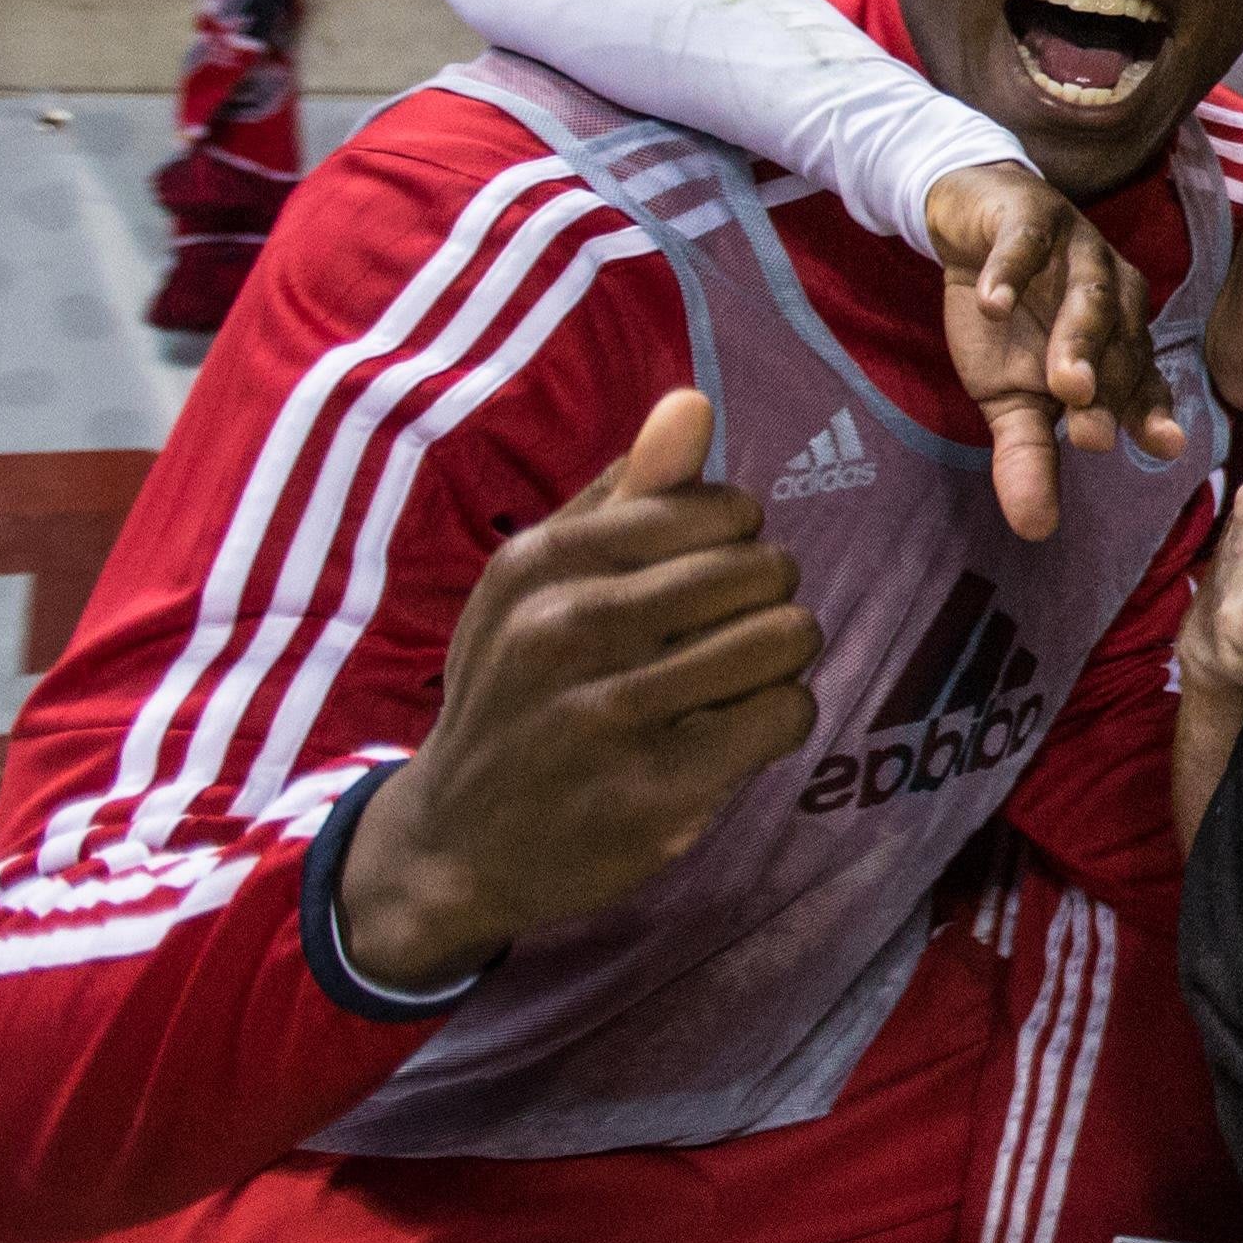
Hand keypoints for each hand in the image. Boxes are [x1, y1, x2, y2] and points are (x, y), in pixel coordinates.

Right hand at [339, 389, 825, 990]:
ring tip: (729, 684)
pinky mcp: (655, 790)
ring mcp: (608, 713)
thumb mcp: (540, 581)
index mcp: (544, 561)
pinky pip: (785, 715)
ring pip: (786, 639)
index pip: (724, 510)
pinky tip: (727, 734)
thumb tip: (694, 401)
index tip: (698, 585)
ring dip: (777, 663)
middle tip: (717, 641)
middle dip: (763, 603)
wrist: (455, 841)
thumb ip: (627, 494)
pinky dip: (777, 721)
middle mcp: (568, 629)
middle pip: (766, 571)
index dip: (736, 544)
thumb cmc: (517, 687)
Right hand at [924, 160, 1181, 542]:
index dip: (1152, 413)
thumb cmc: (1007, 318)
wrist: (971, 225)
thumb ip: (1029, 455)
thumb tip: (1036, 531)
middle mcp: (1114, 297)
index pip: (1143, 382)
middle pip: (1120, 347)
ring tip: (1062, 383)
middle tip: (1090, 432)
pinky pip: (1028, 244)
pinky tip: (992, 304)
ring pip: (1090, 297)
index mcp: (1120, 341)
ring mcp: (1079, 252)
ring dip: (1079, 340)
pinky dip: (1010, 273)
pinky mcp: (1033, 217)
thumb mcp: (1009, 395)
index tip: (1165, 448)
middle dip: (1109, 390)